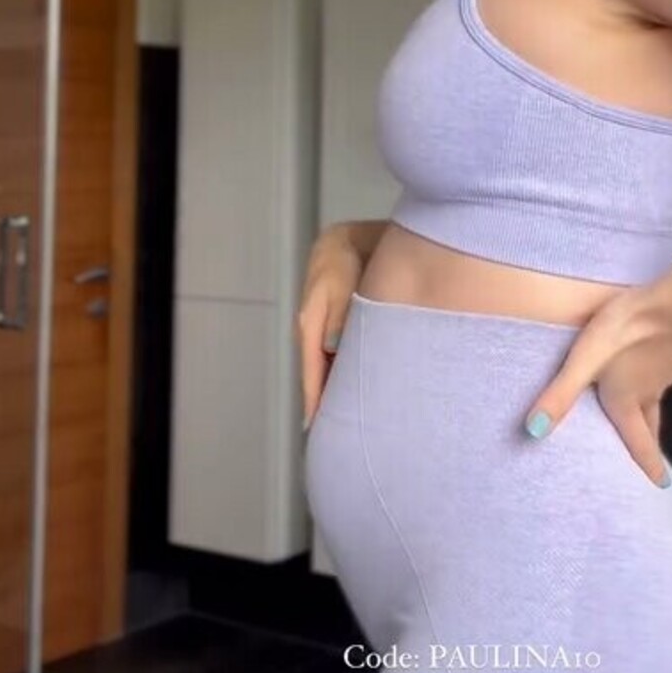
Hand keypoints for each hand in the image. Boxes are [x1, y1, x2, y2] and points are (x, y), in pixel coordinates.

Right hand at [298, 228, 364, 429]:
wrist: (360, 237)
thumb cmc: (353, 254)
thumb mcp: (342, 279)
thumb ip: (340, 311)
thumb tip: (331, 347)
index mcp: (311, 321)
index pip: (312, 367)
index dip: (315, 396)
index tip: (317, 427)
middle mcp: (314, 328)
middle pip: (318, 372)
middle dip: (324, 401)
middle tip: (331, 435)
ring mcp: (324, 326)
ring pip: (327, 365)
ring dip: (333, 388)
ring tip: (342, 420)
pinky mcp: (337, 324)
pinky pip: (337, 353)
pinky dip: (341, 370)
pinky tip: (354, 386)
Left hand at [522, 286, 671, 487]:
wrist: (668, 301)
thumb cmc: (622, 332)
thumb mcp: (583, 361)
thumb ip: (559, 394)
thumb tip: (532, 433)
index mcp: (627, 402)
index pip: (641, 443)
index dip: (650, 466)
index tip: (660, 487)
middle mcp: (649, 392)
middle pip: (651, 425)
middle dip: (649, 441)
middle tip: (652, 457)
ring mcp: (664, 370)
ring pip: (656, 397)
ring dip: (649, 410)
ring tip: (641, 412)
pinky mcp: (671, 348)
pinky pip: (660, 371)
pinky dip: (652, 377)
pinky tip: (645, 362)